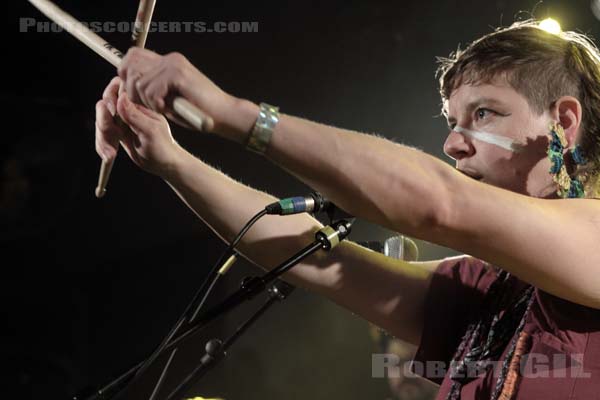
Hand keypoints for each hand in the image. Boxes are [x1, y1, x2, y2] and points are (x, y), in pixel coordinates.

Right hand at [95, 77, 181, 176]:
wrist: (163, 163)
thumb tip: (121, 98)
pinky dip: (102, 145)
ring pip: (100, 121)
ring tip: (110, 154)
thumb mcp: (150, 131)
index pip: (118, 87)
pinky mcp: (115, 132)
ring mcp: (121, 120)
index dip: (110, 97)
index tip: (113, 112)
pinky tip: (109, 155)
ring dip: (102, 138)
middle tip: (113, 137)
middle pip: (104, 105)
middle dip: (103, 122)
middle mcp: (128, 108)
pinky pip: (101, 134)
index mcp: (139, 102)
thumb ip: (135, 115)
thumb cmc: (163, 146)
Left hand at [118, 48, 256, 141]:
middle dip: (132, 91)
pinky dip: (156, 105)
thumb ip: (151, 90)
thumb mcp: (170, 99)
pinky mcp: (178, 75)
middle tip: (148, 106)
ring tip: (164, 109)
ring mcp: (174, 65)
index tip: (134, 95)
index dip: (126, 74)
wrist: (224, 114)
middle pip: (131, 66)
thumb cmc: (198, 112)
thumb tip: (126, 88)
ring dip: (147, 102)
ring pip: (140, 83)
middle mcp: (170, 59)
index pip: (133, 56)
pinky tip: (169, 109)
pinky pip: (151, 90)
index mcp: (168, 61)